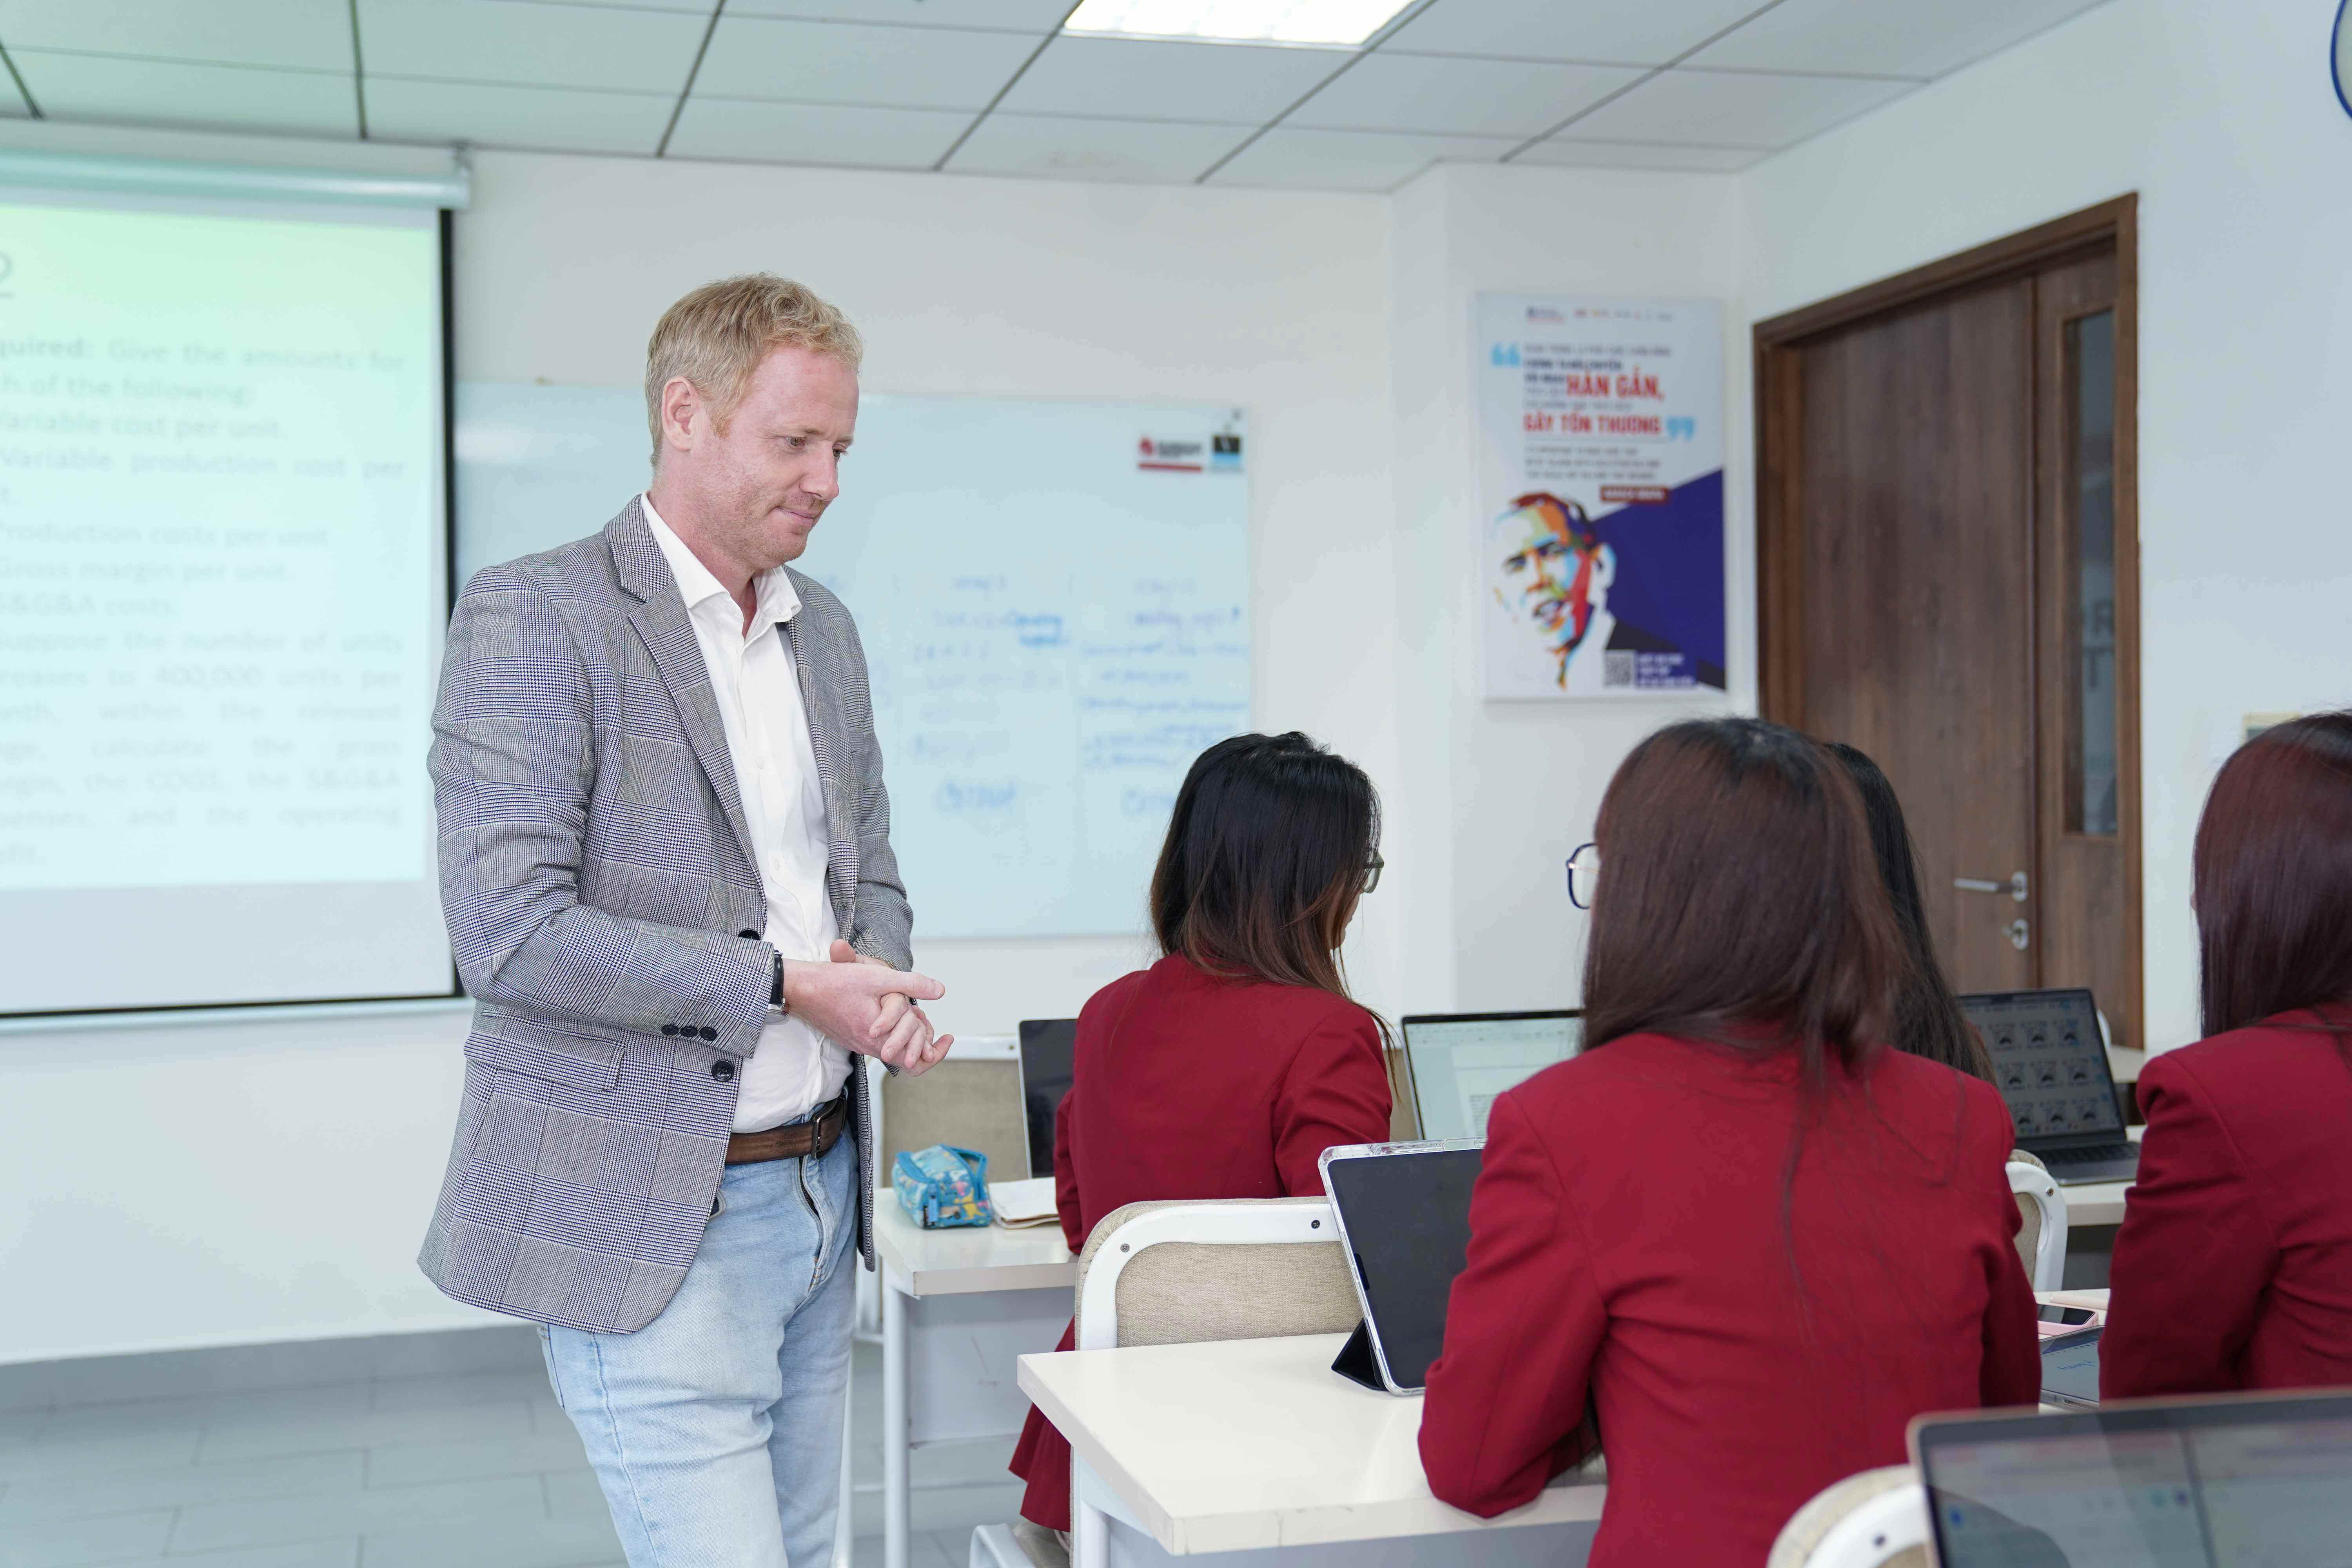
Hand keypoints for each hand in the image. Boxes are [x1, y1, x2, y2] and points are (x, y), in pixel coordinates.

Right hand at [832, 939, 955, 1074]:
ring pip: (893, 1048)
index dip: (936, 1052)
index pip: (915, 1060)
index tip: (949, 1037)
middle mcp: (867, 1046)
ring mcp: (858, 1043)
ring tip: (919, 1015)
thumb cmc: (835, 982)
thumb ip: (911, 984)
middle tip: (935, 1026)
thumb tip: (940, 990)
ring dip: (909, 1034)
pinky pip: (880, 1042)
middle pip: (906, 1056)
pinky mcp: (851, 1037)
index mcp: (877, 1038)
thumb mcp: (879, 978)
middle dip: (925, 1040)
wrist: (799, 989)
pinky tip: (897, 1013)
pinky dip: (894, 1032)